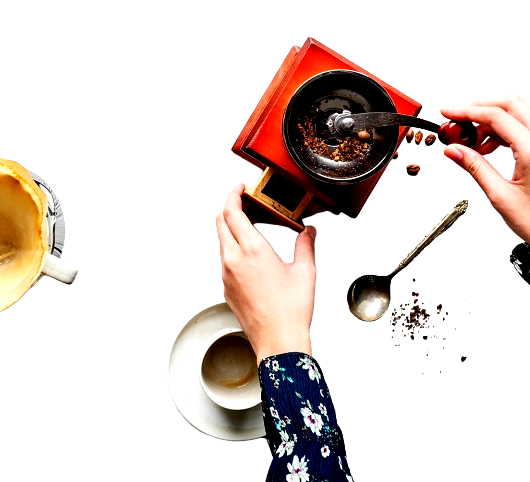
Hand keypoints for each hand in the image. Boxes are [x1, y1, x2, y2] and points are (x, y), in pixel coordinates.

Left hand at [215, 183, 316, 363]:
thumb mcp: (305, 271)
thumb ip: (306, 245)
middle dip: (229, 207)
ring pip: (221, 241)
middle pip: (220, 222)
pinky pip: (224, 260)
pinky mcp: (225, 287)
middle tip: (244, 202)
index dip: (233, 195)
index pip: (231, 211)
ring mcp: (226, 274)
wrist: (277, 340)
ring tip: (250, 226)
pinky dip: (233, 248)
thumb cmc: (291, 310)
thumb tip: (309, 232)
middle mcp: (233, 260)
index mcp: (251, 250)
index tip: (241, 189)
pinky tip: (250, 254)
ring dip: (231, 228)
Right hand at [440, 95, 529, 243]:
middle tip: (459, 121)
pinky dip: (503, 132)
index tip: (448, 113)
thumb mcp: (499, 194)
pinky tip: (489, 148)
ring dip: (491, 122)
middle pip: (511, 105)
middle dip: (480, 109)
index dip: (467, 111)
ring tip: (472, 143)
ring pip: (518, 114)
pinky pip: (524, 128)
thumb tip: (453, 150)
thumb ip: (474, 167)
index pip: (497, 116)